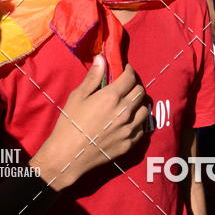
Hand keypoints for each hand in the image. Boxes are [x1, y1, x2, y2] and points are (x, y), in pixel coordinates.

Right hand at [30, 55, 146, 190]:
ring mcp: (129, 129)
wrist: (69, 155)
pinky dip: (138, 122)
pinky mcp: (130, 144)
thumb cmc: (70, 123)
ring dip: (138, 104)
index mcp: (112, 96)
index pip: (130, 77)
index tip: (124, 70)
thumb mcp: (78, 96)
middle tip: (126, 86)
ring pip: (145, 110)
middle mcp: (125, 111)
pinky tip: (129, 122)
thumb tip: (102, 58)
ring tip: (129, 104)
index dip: (128, 71)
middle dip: (134, 85)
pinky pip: (142, 129)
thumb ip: (93, 77)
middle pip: (140, 92)